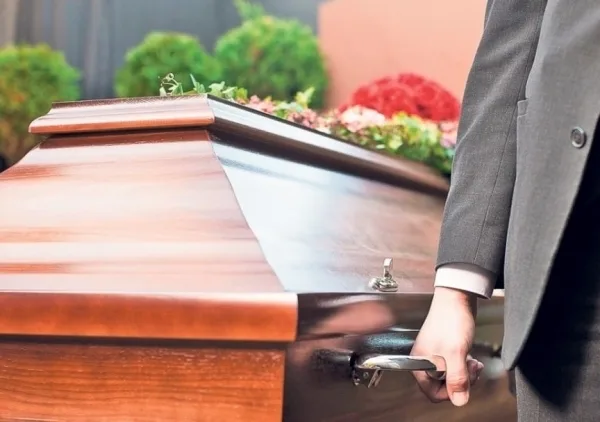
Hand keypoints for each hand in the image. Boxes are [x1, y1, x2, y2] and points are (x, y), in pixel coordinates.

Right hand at [411, 287, 483, 405]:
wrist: (456, 299)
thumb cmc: (450, 320)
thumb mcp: (456, 354)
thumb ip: (457, 379)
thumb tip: (459, 401)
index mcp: (420, 364)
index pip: (432, 393)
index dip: (450, 392)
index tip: (462, 384)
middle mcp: (424, 362)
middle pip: (442, 387)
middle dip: (460, 381)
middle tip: (469, 369)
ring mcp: (434, 356)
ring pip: (450, 377)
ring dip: (464, 373)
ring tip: (471, 361)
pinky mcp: (444, 350)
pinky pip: (454, 367)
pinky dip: (464, 365)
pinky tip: (469, 356)